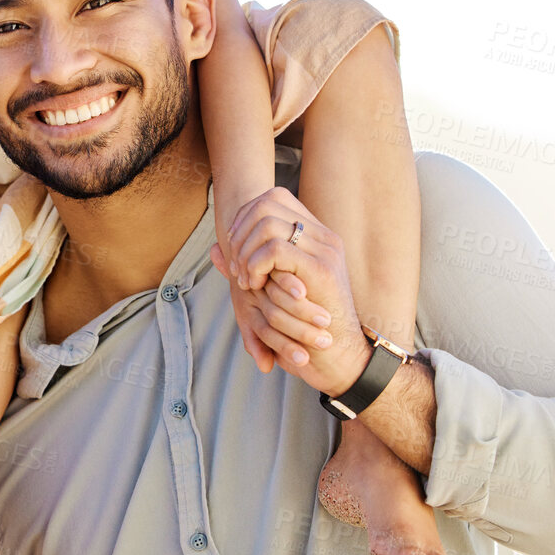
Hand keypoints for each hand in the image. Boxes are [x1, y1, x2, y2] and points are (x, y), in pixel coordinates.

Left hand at [211, 187, 372, 396]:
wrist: (339, 356)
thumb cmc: (304, 327)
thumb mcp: (269, 290)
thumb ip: (246, 266)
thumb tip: (214, 250)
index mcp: (316, 235)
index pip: (273, 198)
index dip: (244, 217)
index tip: (234, 248)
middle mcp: (323, 236)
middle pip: (267, 203)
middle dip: (240, 231)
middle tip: (235, 266)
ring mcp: (324, 249)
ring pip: (268, 223)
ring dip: (245, 250)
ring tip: (245, 279)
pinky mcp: (321, 268)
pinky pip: (275, 248)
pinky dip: (255, 264)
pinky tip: (255, 285)